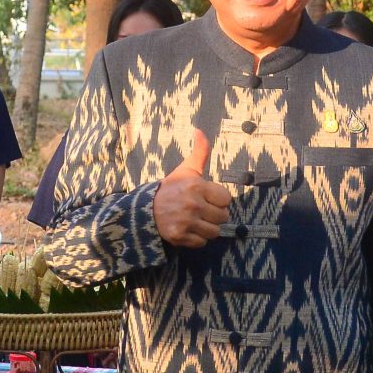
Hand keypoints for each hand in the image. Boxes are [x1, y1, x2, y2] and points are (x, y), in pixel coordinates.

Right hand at [154, 129, 231, 248]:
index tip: (207, 198)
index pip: (226, 199)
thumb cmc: (172, 188)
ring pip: (214, 232)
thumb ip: (199, 152)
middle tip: (201, 210)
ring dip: (207, 228)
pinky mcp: (180, 237)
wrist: (146, 209)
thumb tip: (200, 130)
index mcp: (197, 187)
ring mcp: (186, 222)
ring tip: (196, 220)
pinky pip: (202, 242)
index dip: (218, 199)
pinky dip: (197, 238)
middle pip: (222, 217)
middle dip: (214, 215)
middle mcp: (192, 205)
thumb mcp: (186, 169)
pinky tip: (188, 229)